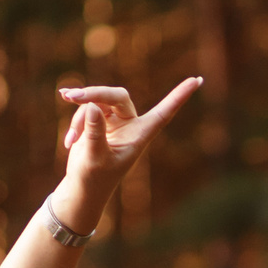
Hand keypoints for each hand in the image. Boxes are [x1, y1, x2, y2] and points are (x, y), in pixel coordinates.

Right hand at [53, 78, 202, 225]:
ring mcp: (114, 120)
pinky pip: (86, 109)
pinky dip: (75, 123)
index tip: (197, 80)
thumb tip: (93, 106)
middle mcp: (131, 124)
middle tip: (71, 96)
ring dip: (80, 116)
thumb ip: (95, 133)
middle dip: (93, 94)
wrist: (82, 187)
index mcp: (140, 135)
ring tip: (71, 140)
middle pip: (116, 95)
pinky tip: (69, 142)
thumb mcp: (94, 158)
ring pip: (96, 102)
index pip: (164, 113)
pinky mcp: (99, 120)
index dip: (179, 96)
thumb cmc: (94, 178)